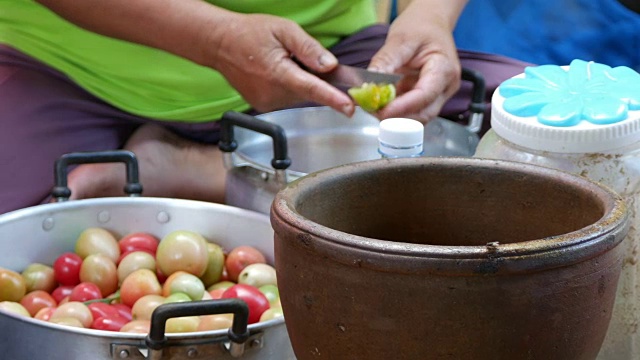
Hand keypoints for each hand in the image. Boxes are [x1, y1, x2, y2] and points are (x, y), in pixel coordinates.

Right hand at [210, 13, 354, 115]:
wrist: (220, 44)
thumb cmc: (250, 33)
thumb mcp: (283, 29)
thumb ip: (308, 48)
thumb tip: (329, 65)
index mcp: (278, 73)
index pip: (312, 89)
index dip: (333, 99)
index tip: (350, 108)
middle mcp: (272, 93)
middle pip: (308, 91)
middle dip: (313, 77)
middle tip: (298, 57)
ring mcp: (267, 103)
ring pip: (299, 96)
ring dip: (300, 81)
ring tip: (281, 62)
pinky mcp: (264, 106)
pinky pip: (288, 98)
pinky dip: (289, 86)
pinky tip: (276, 72)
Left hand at [368, 2, 462, 121]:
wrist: (430, 23)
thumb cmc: (421, 27)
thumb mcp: (400, 39)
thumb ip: (385, 62)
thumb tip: (368, 85)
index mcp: (444, 69)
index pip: (425, 95)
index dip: (402, 108)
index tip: (381, 111)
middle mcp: (446, 86)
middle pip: (423, 113)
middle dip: (397, 117)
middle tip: (372, 110)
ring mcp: (439, 94)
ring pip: (417, 116)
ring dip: (395, 116)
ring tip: (373, 106)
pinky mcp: (428, 98)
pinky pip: (412, 110)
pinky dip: (396, 111)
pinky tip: (381, 104)